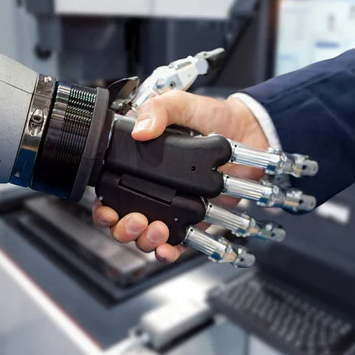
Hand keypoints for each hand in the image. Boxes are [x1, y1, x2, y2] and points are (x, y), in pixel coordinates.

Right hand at [93, 91, 268, 261]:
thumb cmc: (214, 116)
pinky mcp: (195, 218)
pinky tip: (169, 250)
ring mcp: (174, 206)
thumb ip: (159, 109)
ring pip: (147, 235)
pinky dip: (170, 251)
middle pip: (124, 220)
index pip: (110, 191)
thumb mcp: (182, 103)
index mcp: (141, 164)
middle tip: (136, 221)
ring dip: (145, 240)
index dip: (104, 206)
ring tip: (157, 231)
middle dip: (123, 229)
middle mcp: (153, 188)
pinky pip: (178, 242)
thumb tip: (139, 131)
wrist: (251, 131)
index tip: (108, 210)